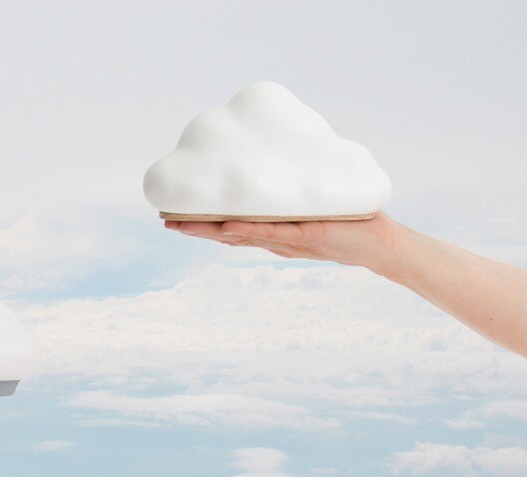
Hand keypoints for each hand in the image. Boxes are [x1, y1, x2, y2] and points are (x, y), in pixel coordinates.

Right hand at [165, 211, 402, 274]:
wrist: (382, 244)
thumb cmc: (351, 221)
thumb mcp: (317, 201)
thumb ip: (297, 188)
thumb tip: (284, 160)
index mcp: (273, 231)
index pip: (231, 227)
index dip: (203, 221)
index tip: (176, 213)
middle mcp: (274, 239)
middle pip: (227, 235)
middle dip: (196, 228)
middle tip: (166, 220)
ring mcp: (286, 240)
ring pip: (240, 237)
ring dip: (211, 232)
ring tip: (182, 225)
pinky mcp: (305, 238)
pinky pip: (271, 234)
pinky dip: (249, 230)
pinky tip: (227, 224)